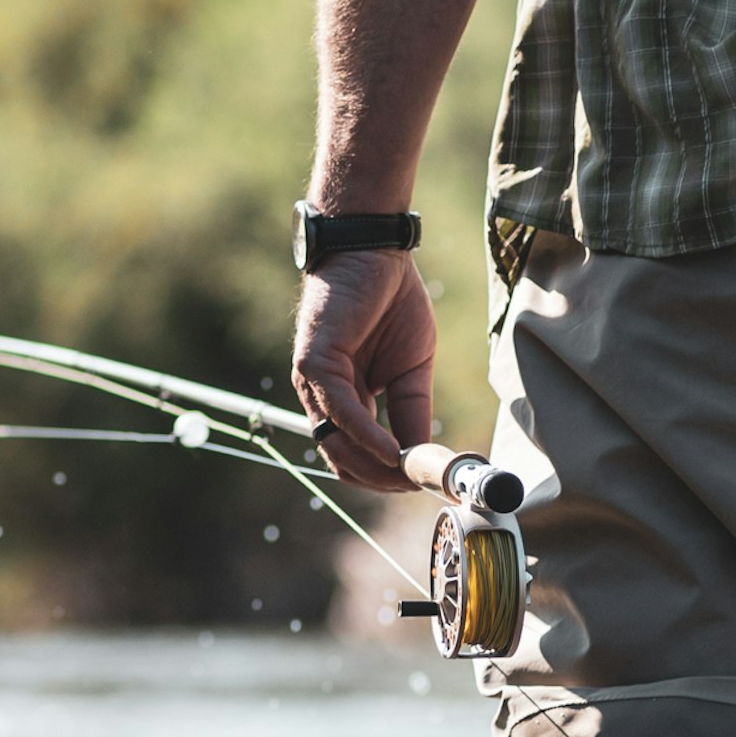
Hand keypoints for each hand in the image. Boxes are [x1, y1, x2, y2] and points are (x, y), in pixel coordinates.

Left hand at [290, 250, 438, 488]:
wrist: (374, 250)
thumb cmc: (390, 301)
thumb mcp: (411, 368)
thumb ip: (412, 411)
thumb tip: (421, 456)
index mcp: (344, 399)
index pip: (356, 456)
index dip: (387, 475)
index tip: (422, 482)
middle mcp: (322, 397)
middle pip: (343, 460)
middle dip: (382, 480)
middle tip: (419, 485)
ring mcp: (313, 383)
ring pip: (337, 445)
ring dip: (375, 468)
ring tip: (411, 474)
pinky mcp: (314, 364)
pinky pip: (340, 413)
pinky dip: (367, 437)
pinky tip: (395, 451)